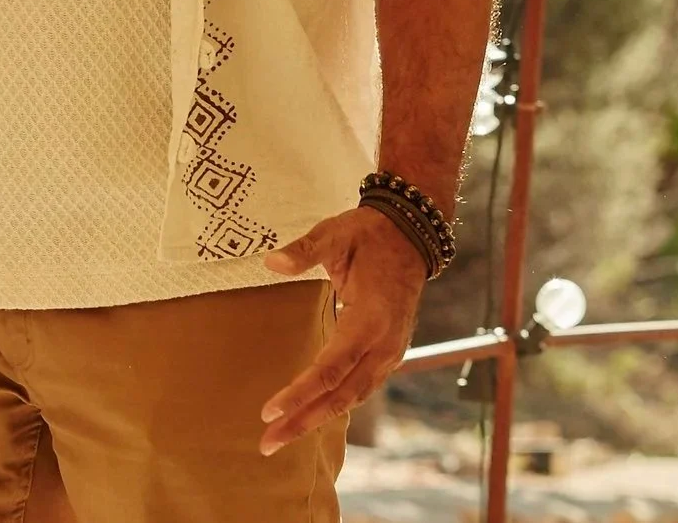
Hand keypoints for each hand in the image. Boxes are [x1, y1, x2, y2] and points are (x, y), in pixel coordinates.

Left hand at [257, 206, 425, 454]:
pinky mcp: (388, 355)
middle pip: (340, 397)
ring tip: (281, 436)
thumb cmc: (368, 235)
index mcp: (370, 319)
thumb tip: (271, 262)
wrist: (411, 236)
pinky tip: (311, 417)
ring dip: (316, 420)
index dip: (300, 393)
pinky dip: (335, 406)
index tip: (269, 411)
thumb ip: (304, 251)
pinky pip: (360, 389)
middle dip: (303, 422)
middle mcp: (383, 346)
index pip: (331, 369)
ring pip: (352, 399)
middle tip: (267, 443)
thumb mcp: (335, 233)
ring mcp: (390, 354)